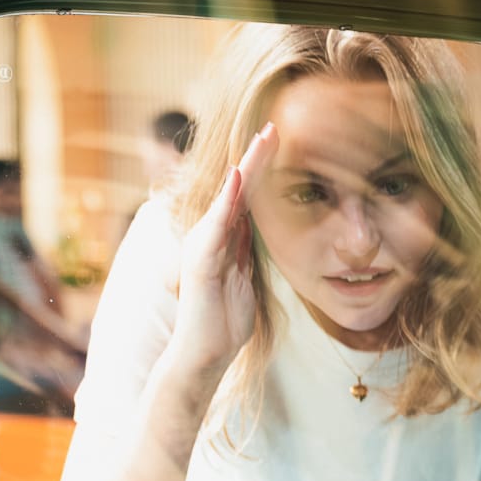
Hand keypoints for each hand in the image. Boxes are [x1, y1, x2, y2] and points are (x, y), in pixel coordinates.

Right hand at [170, 125, 277, 377]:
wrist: (206, 352)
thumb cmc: (226, 318)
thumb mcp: (246, 275)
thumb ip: (247, 249)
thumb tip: (258, 225)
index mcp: (226, 237)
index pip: (248, 195)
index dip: (262, 167)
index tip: (280, 139)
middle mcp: (212, 234)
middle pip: (238, 188)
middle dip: (256, 157)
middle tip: (274, 127)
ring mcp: (204, 246)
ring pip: (228, 200)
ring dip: (245, 170)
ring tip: (262, 142)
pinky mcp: (200, 262)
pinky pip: (216, 227)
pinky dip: (227, 203)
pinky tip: (237, 180)